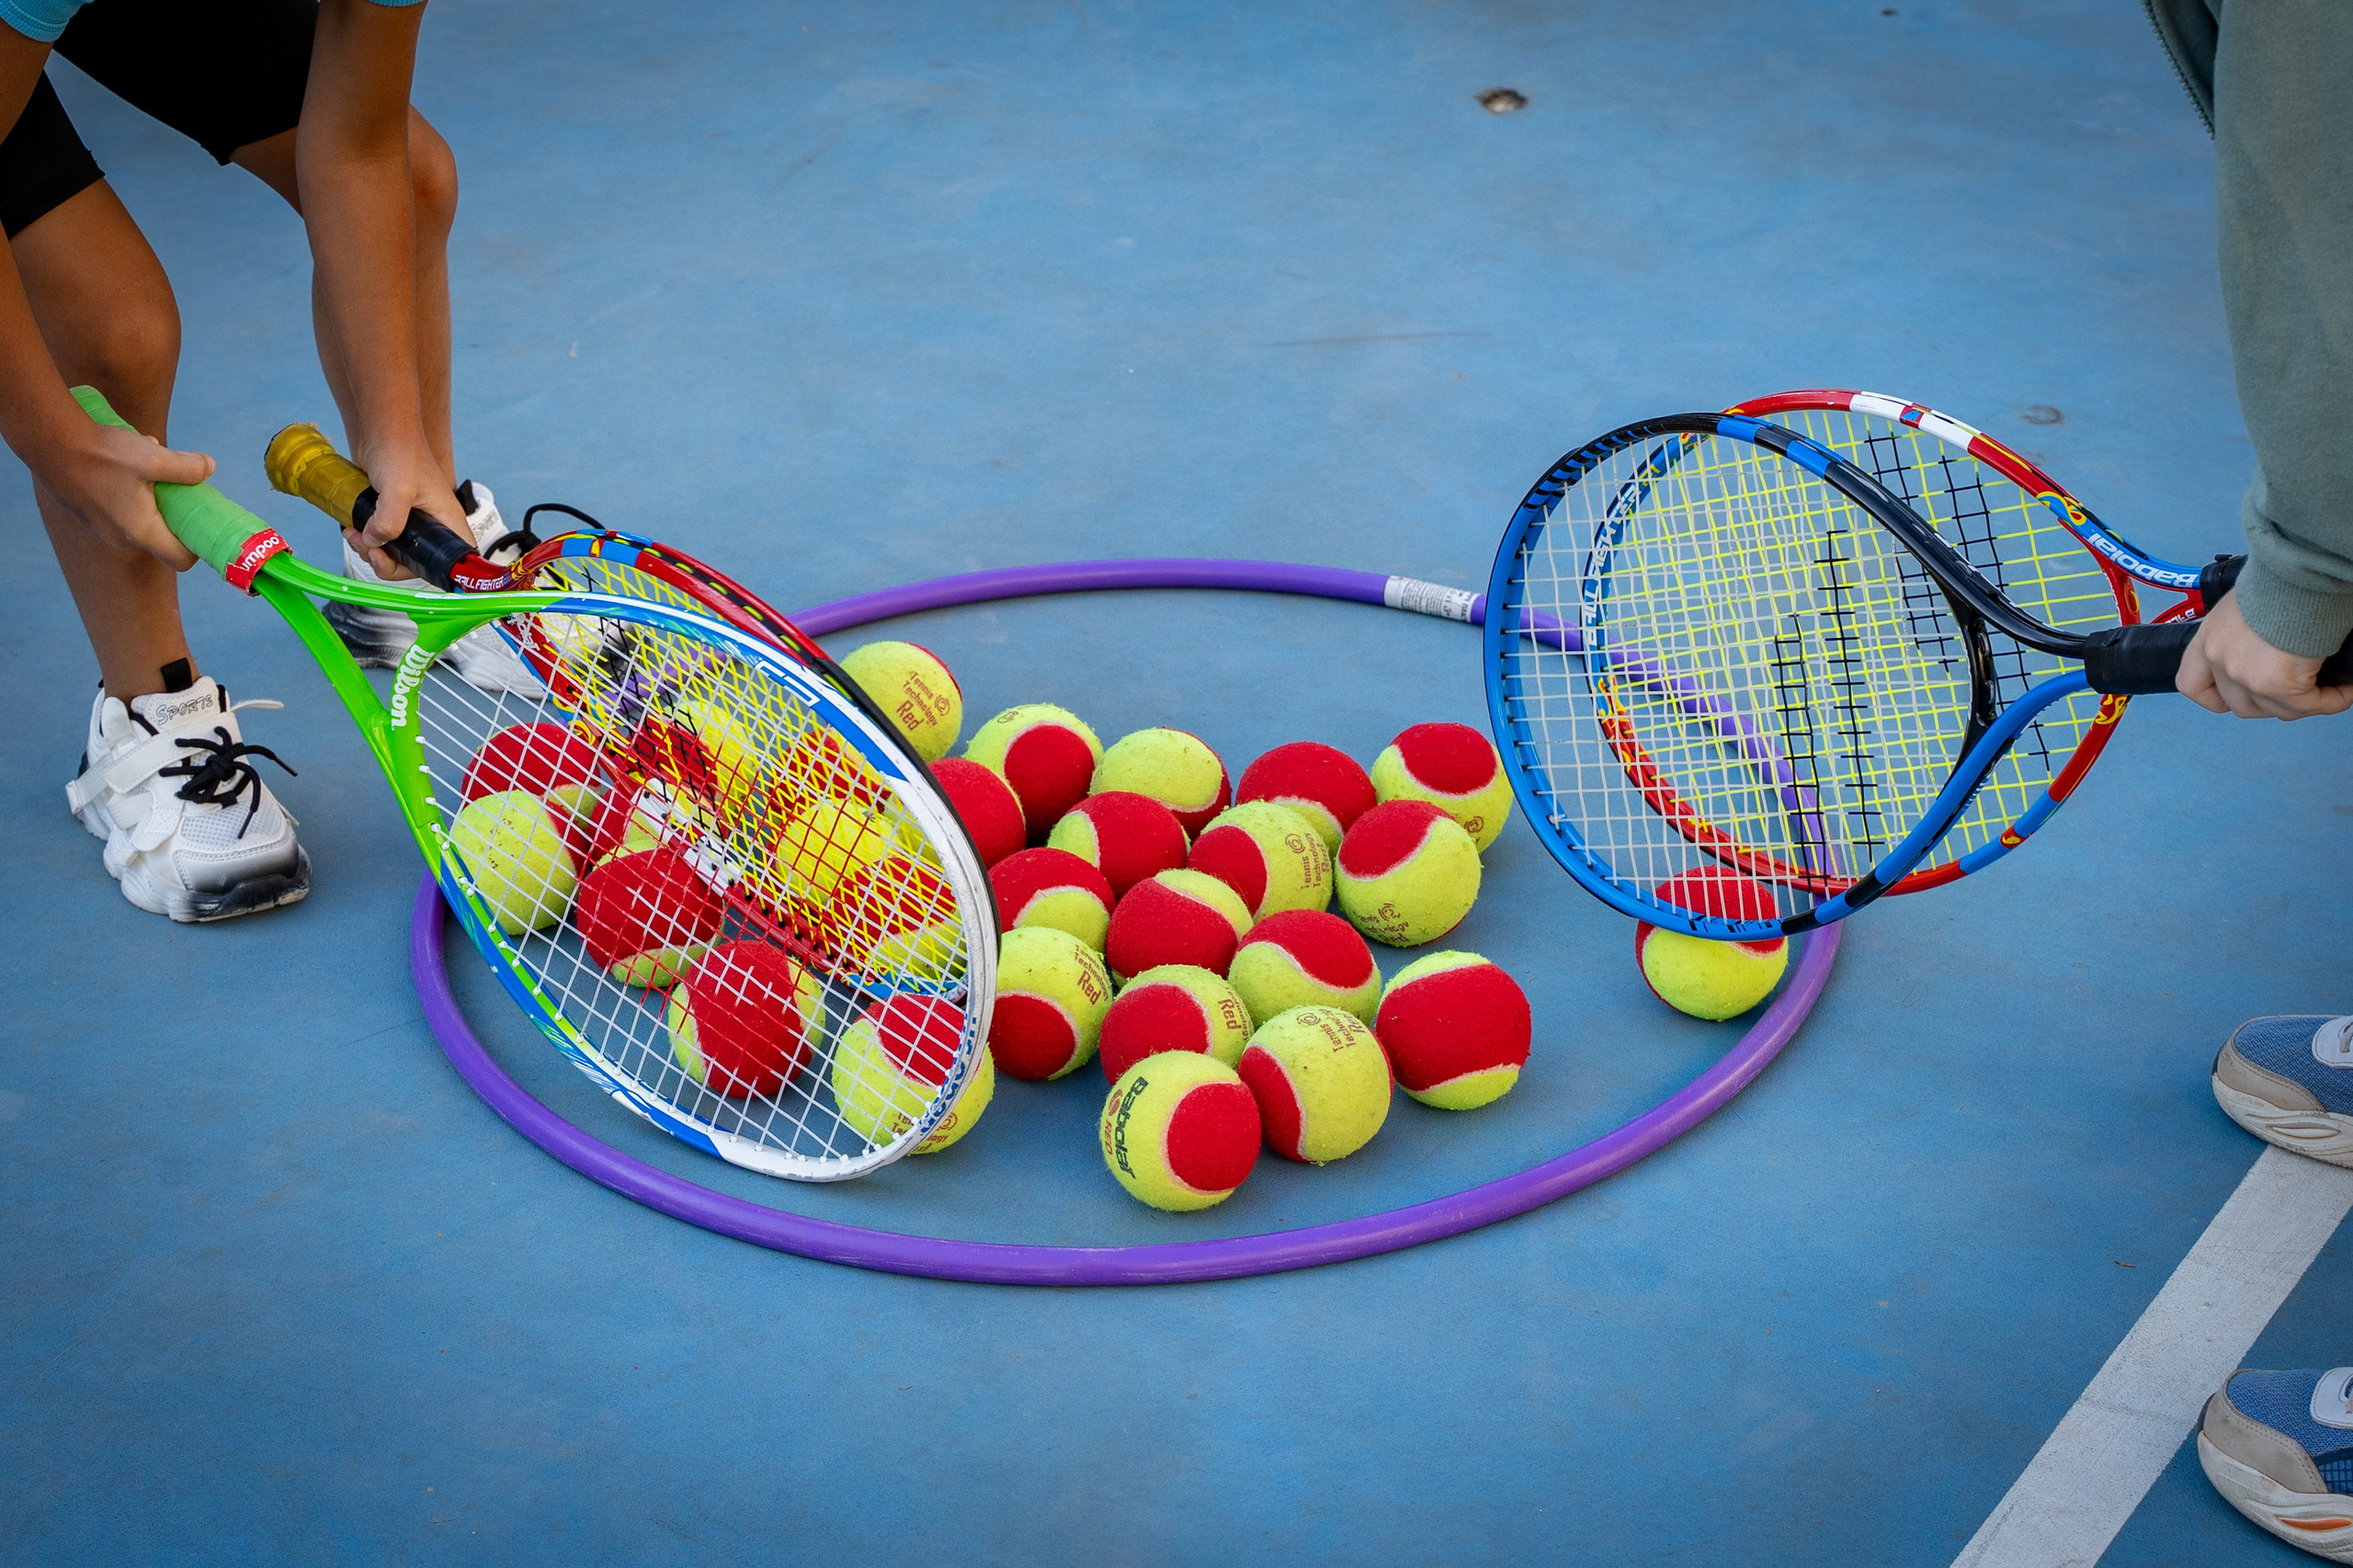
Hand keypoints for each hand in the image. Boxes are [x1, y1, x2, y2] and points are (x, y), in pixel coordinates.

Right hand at [40, 422, 215, 570]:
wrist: (49, 442)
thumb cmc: (102, 454)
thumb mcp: (154, 457)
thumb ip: (187, 467)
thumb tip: (209, 467)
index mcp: (140, 532)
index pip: (180, 559)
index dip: (196, 546)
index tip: (201, 523)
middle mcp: (119, 538)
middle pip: (160, 533)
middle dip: (171, 505)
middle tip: (169, 476)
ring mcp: (98, 527)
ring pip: (138, 515)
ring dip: (148, 492)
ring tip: (142, 460)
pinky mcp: (85, 513)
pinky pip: (117, 507)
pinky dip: (127, 489)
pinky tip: (120, 462)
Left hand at [342, 436, 466, 580]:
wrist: (381, 430)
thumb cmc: (400, 453)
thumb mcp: (398, 490)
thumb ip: (389, 523)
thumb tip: (374, 544)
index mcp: (446, 523)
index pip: (453, 562)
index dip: (432, 573)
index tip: (403, 563)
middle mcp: (432, 526)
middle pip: (415, 563)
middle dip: (386, 561)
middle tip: (369, 547)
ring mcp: (410, 522)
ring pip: (393, 553)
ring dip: (369, 550)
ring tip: (354, 534)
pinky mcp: (391, 516)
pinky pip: (379, 540)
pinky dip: (364, 540)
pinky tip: (351, 528)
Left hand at [2177, 592, 2352, 718]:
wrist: (2302, 570)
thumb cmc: (2283, 578)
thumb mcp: (2247, 607)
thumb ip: (2245, 636)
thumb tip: (2270, 653)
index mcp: (2208, 637)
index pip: (2192, 684)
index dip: (2217, 696)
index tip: (2237, 695)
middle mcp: (2219, 658)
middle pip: (2241, 704)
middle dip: (2272, 700)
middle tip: (2300, 684)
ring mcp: (2244, 674)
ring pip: (2277, 710)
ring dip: (2306, 701)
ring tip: (2329, 683)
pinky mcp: (2275, 684)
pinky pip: (2309, 706)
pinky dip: (2332, 700)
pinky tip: (2345, 687)